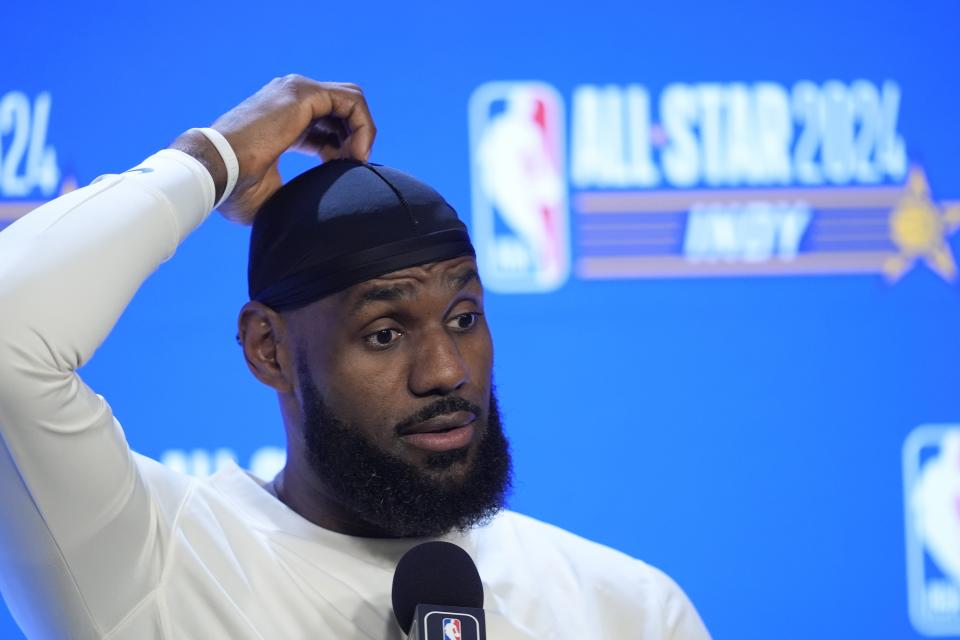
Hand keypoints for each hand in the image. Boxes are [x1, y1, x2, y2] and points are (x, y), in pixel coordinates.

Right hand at [170, 75, 375, 223]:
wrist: (214, 173)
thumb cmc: (234, 189)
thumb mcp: (272, 194)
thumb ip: (296, 194)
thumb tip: (310, 220)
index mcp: (282, 120)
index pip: (326, 124)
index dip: (342, 148)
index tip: (341, 173)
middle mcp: (289, 99)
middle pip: (342, 109)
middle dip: (355, 137)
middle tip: (353, 167)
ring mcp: (295, 91)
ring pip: (351, 101)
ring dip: (363, 132)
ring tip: (355, 163)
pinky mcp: (303, 93)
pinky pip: (351, 102)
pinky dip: (363, 127)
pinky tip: (354, 156)